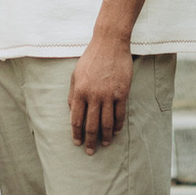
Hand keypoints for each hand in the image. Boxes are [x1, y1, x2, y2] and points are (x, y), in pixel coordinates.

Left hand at [68, 29, 132, 151]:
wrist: (109, 43)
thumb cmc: (91, 58)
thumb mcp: (76, 74)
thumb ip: (73, 94)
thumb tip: (73, 113)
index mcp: (80, 91)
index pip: (76, 119)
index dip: (76, 133)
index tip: (77, 143)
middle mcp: (94, 95)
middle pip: (91, 125)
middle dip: (90, 141)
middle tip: (90, 151)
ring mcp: (109, 95)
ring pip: (107, 123)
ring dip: (106, 136)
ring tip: (105, 144)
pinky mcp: (122, 93)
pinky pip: (120, 114)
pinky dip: (118, 125)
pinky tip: (116, 131)